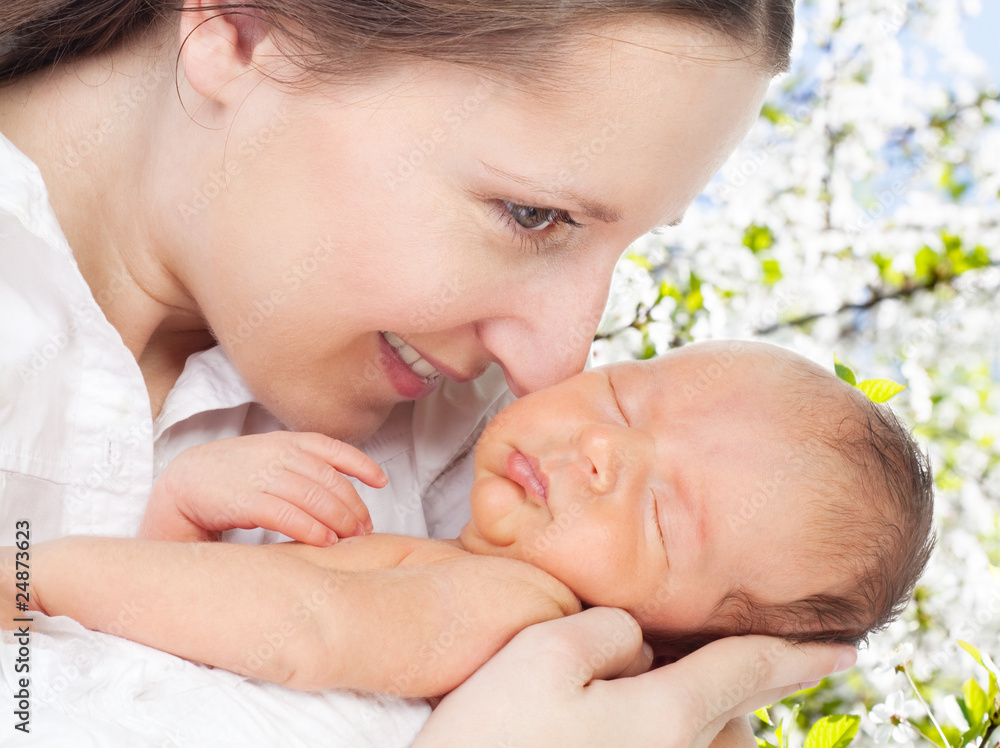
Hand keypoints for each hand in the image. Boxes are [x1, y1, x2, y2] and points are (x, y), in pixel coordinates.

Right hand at [140, 432, 385, 544]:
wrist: (184, 483)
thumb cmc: (235, 475)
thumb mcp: (272, 458)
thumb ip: (304, 465)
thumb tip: (344, 486)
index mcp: (287, 441)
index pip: (334, 449)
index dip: (362, 465)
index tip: (381, 482)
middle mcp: (278, 454)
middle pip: (330, 481)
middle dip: (353, 506)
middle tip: (364, 528)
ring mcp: (262, 476)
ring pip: (314, 498)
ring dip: (338, 521)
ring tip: (351, 538)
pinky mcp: (245, 501)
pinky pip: (288, 516)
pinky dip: (311, 529)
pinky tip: (325, 541)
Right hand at [415, 607, 855, 747]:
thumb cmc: (487, 741)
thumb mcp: (538, 655)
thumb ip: (606, 632)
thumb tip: (636, 642)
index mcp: (665, 718)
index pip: (748, 670)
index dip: (801, 652)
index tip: (849, 645)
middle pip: (723, 717)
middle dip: (708, 687)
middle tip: (649, 668)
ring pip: (696, 745)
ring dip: (678, 720)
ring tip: (603, 709)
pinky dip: (657, 738)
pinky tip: (593, 733)